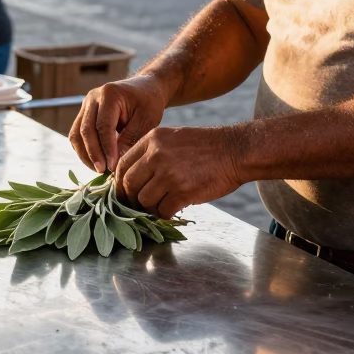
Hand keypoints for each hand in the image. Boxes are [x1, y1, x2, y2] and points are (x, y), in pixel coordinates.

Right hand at [70, 75, 167, 172]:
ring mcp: (86, 105)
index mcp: (109, 94)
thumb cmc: (149, 102)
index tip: (113, 167)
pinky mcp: (84, 114)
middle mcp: (93, 97)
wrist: (145, 88)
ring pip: (76, 134)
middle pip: (86, 130)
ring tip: (99, 170)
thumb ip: (131, 138)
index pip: (103, 126)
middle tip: (103, 172)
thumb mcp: (146, 119)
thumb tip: (116, 162)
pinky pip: (77, 135)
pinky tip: (96, 162)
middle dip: (93, 154)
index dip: (106, 149)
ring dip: (85, 154)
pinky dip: (84, 150)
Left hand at [114, 125, 245, 218]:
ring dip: (149, 208)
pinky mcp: (183, 191)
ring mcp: (169, 174)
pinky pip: (163, 211)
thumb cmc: (205, 147)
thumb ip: (151, 153)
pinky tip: (173, 210)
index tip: (123, 192)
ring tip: (160, 206)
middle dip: (130, 199)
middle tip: (137, 206)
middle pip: (129, 184)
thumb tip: (132, 178)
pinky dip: (165, 215)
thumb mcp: (173, 138)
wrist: (235, 151)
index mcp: (152, 139)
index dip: (119, 183)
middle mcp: (157, 155)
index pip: (122, 164)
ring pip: (144, 200)